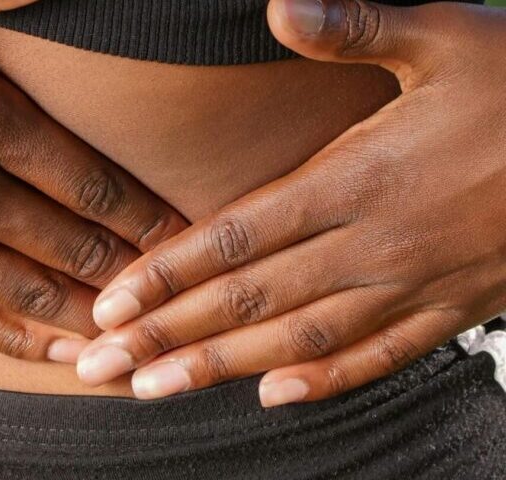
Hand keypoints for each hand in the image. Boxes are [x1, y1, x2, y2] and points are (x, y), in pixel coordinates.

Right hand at [0, 0, 185, 360]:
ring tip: (135, 334)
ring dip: (90, 313)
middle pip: (73, 244)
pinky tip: (61, 352)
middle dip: (130, 270)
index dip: (147, 217)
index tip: (184, 236)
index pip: (93, 184)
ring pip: (30, 291)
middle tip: (173, 291)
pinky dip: (19, 339)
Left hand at [76, 0, 505, 404]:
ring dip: (220, 368)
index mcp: (358, 176)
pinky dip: (324, 380)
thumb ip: (358, 27)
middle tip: (101, 365)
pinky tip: (274, 396)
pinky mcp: (449, 309)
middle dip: (167, 335)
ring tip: (155, 389)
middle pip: (248, 299)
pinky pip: (379, 357)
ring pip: (298, 339)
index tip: (110, 304)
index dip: (166, 274)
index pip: (234, 236)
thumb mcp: (447, 36)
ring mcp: (411, 284)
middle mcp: (372, 241)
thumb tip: (280, 6)